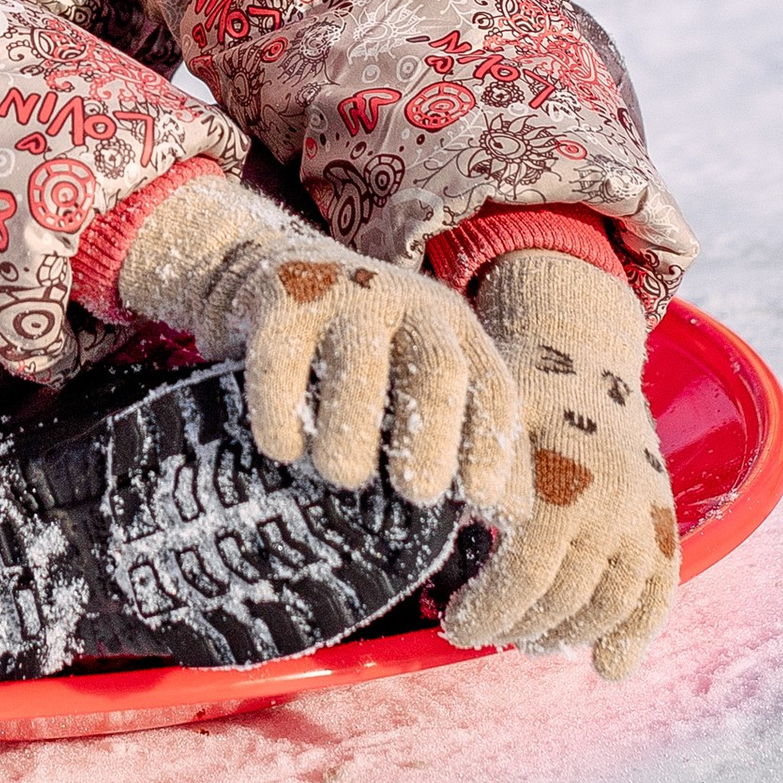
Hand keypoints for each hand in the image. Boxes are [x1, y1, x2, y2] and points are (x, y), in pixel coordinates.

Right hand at [116, 193, 518, 508]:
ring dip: (351, 435)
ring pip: (358, 368)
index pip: (492, 385)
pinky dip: (282, 416)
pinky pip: (281, 364)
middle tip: (416, 491)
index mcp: (452, 328)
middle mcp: (406, 303)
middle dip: (432, 438)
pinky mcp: (279, 299)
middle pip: (437, 369)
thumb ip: (466, 437)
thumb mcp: (418, 378)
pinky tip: (284, 449)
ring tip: (342, 472)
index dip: (493, 443)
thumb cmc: (361, 352)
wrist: (270, 268)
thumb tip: (512, 513)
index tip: (479, 496)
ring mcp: (342, 297)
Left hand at [442, 249, 678, 679]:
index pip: (523, 578)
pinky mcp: (664, 518)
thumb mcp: (490, 419)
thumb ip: (480, 479)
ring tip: (529, 641)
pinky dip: (638, 633)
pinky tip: (608, 667)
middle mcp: (613, 506)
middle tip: (478, 636)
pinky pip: (661, 589)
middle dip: (516, 627)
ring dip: (567, 634)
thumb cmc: (520, 381)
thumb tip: (451, 536)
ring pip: (611, 604)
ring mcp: (645, 516)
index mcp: (563, 483)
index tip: (451, 629)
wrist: (584, 346)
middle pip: (563, 599)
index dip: (486, 614)